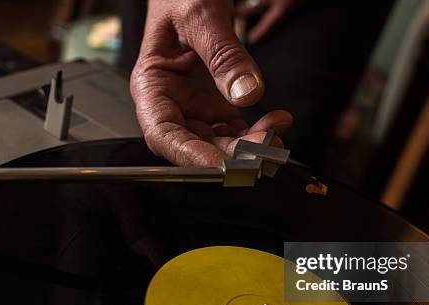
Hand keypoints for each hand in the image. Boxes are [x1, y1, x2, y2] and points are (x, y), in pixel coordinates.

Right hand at [130, 0, 291, 166]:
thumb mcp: (201, 16)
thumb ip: (224, 54)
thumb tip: (246, 93)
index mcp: (151, 86)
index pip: (163, 134)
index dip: (190, 156)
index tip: (221, 165)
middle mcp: (171, 103)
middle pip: (196, 143)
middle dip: (231, 152)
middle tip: (264, 147)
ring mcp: (195, 105)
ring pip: (220, 141)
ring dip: (249, 144)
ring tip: (277, 129)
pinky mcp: (216, 103)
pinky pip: (236, 127)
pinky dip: (257, 129)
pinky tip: (277, 120)